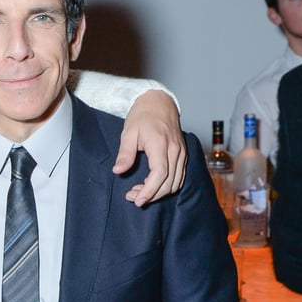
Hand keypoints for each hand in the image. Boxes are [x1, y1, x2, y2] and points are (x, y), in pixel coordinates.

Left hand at [114, 90, 186, 205]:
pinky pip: (180, 177)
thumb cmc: (143, 115)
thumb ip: (125, 153)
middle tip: (133, 197)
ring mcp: (182, 153)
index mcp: (161, 144)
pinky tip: (152, 185)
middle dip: (151, 195)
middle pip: (169, 182)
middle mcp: (175, 150)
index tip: (137, 199)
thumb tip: (118, 171)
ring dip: (159, 192)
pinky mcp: (183, 154)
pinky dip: (167, 186)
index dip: (149, 190)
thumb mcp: (128, 132)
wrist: (159, 102)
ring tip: (140, 192)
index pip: (160, 174)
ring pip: (176, 182)